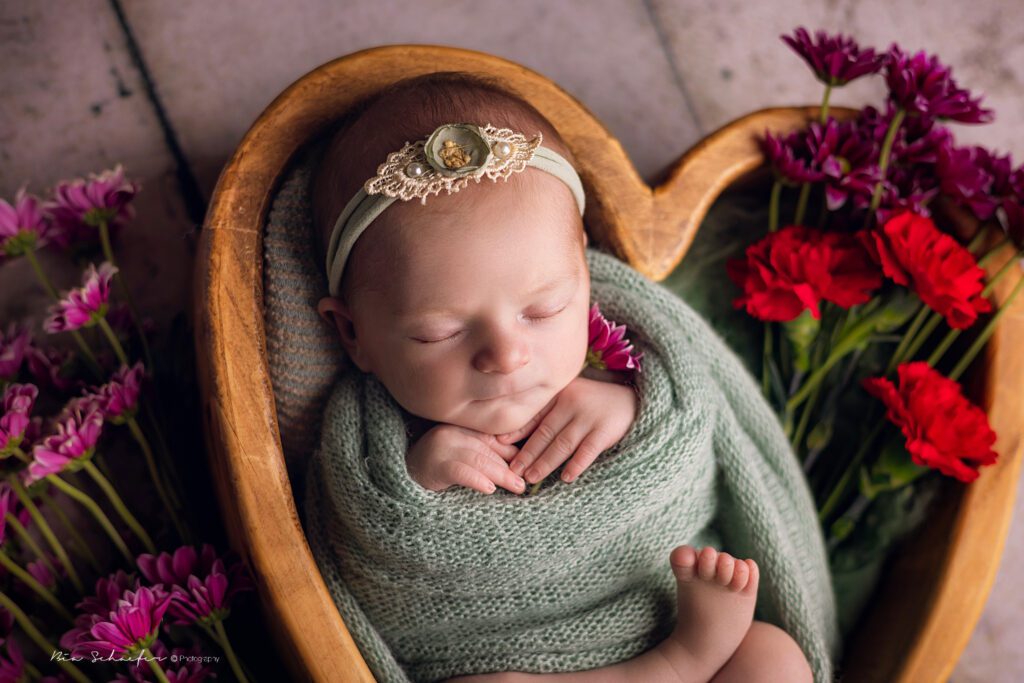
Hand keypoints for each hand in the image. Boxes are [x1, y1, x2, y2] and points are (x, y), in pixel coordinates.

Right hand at [406, 424, 526, 494]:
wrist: (402, 474)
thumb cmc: (438, 466)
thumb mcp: (465, 454)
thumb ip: (488, 452)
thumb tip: (520, 460)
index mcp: (464, 427)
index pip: (495, 436)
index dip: (515, 451)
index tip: (532, 463)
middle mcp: (453, 431)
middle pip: (489, 449)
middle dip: (511, 466)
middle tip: (525, 482)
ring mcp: (443, 446)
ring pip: (479, 460)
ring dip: (501, 475)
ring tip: (516, 487)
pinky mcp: (435, 465)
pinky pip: (460, 471)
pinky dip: (476, 480)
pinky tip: (489, 489)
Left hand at [498, 376, 637, 485]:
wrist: (634, 398)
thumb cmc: (596, 402)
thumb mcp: (571, 398)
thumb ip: (549, 411)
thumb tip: (514, 434)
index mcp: (561, 395)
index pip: (535, 416)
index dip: (516, 432)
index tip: (498, 445)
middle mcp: (572, 403)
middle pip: (545, 433)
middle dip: (527, 453)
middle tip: (512, 471)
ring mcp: (589, 416)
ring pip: (562, 444)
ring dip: (546, 463)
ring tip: (531, 478)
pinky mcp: (606, 430)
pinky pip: (588, 450)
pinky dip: (577, 464)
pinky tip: (567, 477)